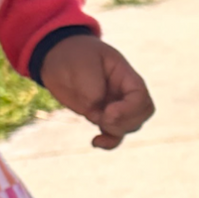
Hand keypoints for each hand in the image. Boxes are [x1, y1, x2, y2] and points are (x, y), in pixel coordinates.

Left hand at [38, 35, 154, 148]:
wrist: (57, 58)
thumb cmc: (74, 55)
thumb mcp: (83, 65)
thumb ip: (92, 88)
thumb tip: (96, 110)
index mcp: (125, 76)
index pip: (141, 97)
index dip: (129, 110)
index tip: (107, 111)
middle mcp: (124, 93)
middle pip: (140, 115)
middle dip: (123, 122)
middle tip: (101, 117)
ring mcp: (114, 106)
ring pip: (129, 127)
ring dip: (114, 131)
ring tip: (94, 119)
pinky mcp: (102, 116)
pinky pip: (114, 135)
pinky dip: (108, 142)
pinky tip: (94, 142)